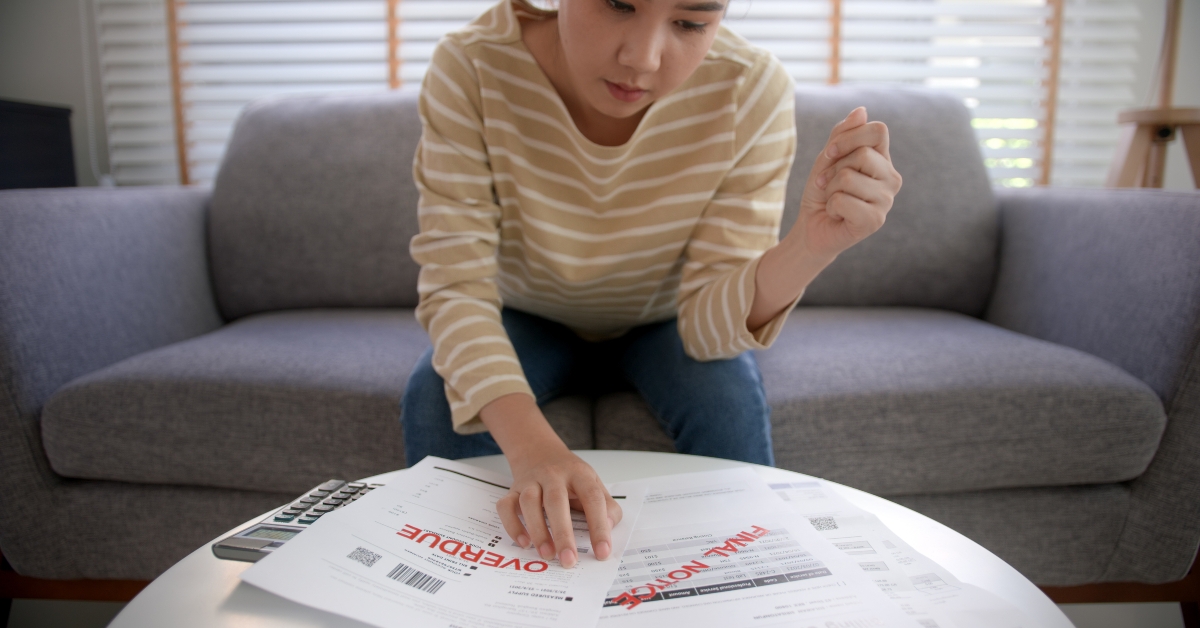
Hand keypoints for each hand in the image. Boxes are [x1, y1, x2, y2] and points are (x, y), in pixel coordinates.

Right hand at [481, 394, 623, 567]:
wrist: (539, 451)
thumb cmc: (570, 476)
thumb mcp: (594, 483)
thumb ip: (607, 507)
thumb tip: (609, 529)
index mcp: (579, 474)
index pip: (592, 498)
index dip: (599, 526)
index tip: (602, 553)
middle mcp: (553, 475)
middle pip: (556, 500)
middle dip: (563, 533)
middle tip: (569, 561)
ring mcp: (530, 481)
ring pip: (529, 502)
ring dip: (537, 530)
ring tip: (547, 555)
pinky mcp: (512, 490)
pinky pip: (506, 506)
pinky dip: (512, 525)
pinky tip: (524, 542)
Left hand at [793, 107, 901, 260]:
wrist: (812, 227)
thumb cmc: (822, 191)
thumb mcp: (828, 158)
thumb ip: (842, 134)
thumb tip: (862, 111)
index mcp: (883, 160)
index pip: (879, 131)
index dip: (849, 138)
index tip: (830, 153)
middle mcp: (891, 178)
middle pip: (862, 154)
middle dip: (834, 168)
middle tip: (829, 184)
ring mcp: (887, 201)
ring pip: (848, 177)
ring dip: (830, 189)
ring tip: (834, 200)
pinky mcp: (875, 221)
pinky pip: (843, 200)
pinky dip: (831, 206)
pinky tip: (838, 214)